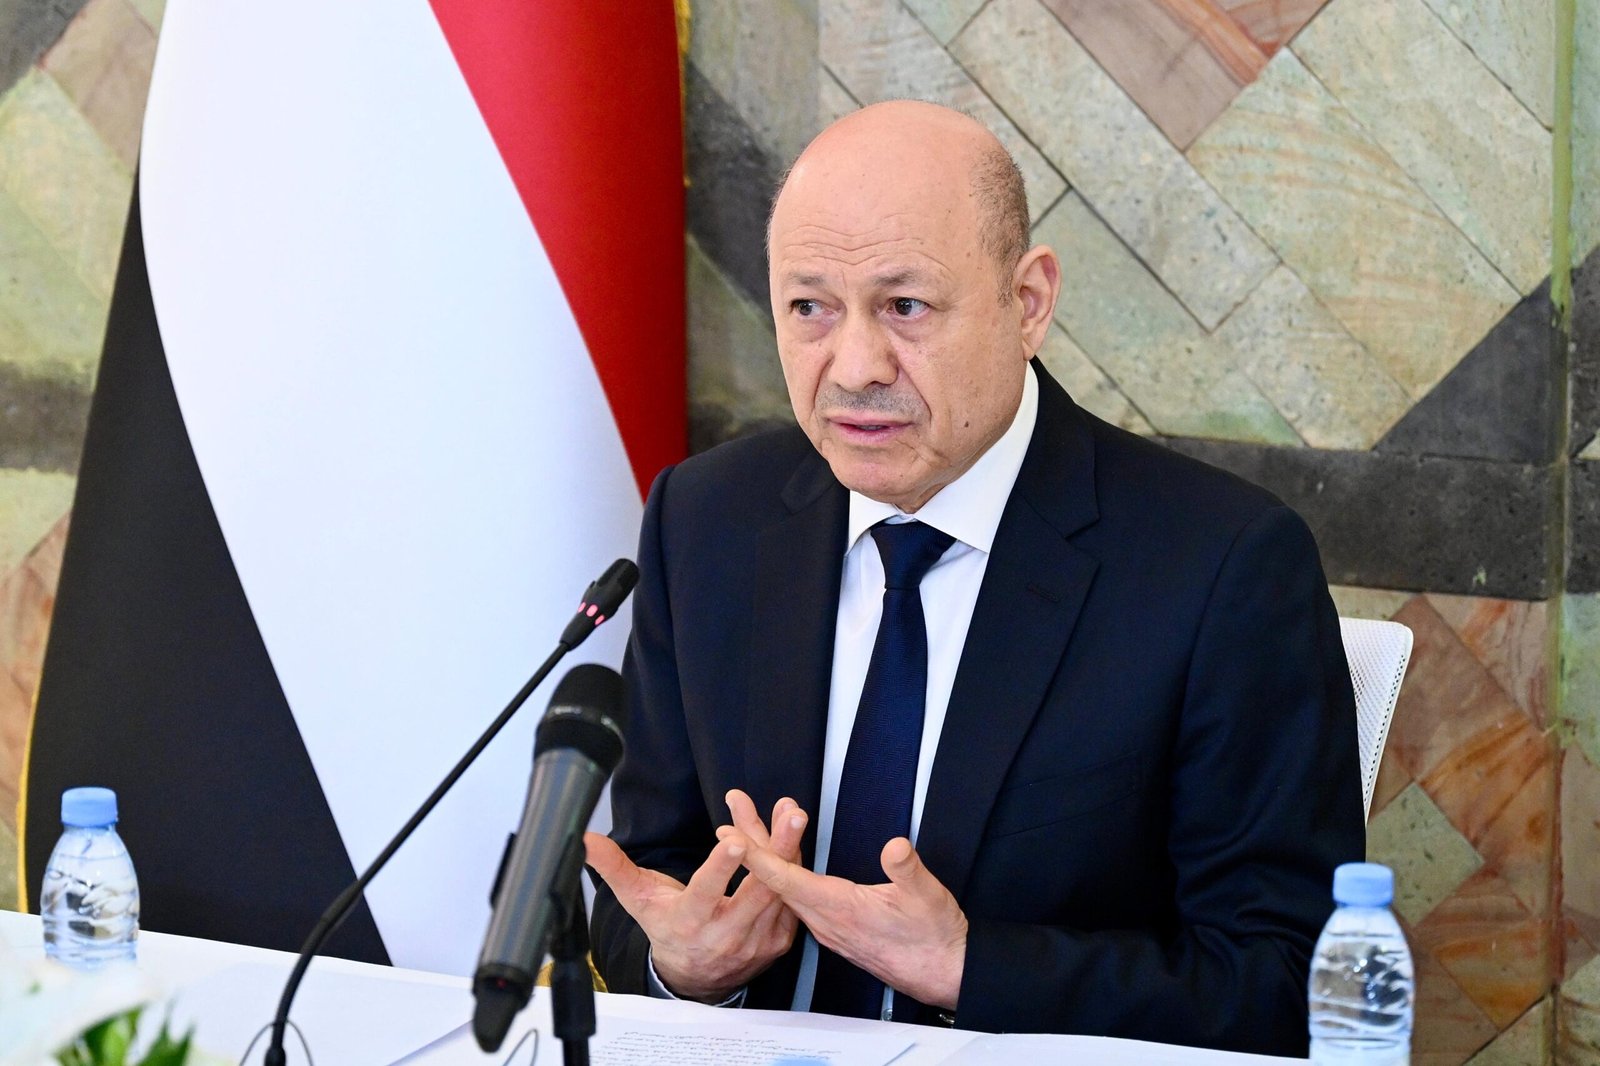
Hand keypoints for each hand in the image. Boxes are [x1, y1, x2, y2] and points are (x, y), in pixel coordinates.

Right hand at [584, 790, 806, 1001]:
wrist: (695, 979)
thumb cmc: (666, 929)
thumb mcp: (637, 901)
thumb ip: (615, 868)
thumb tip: (586, 840)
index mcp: (690, 922)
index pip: (706, 893)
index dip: (721, 867)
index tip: (735, 840)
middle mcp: (726, 934)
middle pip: (758, 889)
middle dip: (776, 849)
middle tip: (791, 815)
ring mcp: (756, 940)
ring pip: (779, 889)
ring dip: (789, 849)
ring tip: (792, 814)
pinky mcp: (777, 940)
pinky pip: (789, 900)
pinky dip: (791, 866)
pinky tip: (790, 837)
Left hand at [723, 829, 966, 1009]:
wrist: (944, 973)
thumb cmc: (935, 936)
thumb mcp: (928, 896)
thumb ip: (908, 871)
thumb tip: (896, 846)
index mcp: (840, 908)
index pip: (787, 878)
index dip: (757, 855)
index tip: (731, 834)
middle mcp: (826, 920)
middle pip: (776, 881)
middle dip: (751, 846)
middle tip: (729, 816)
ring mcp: (828, 928)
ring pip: (785, 891)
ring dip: (765, 861)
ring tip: (747, 832)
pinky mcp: (836, 930)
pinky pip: (797, 901)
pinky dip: (784, 877)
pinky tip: (780, 867)